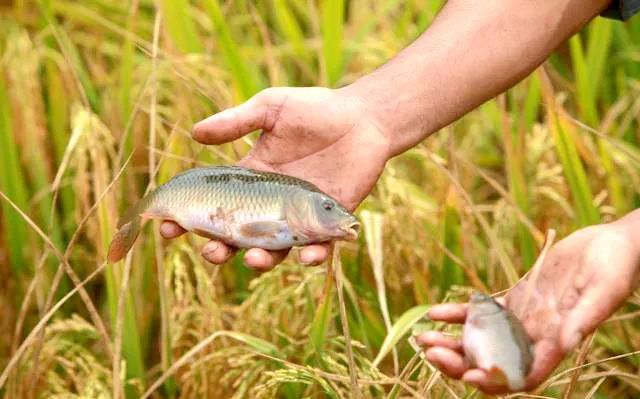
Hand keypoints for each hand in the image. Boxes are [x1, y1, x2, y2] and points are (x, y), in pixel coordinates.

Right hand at [161, 87, 389, 268]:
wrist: (363, 117)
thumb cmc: (316, 109)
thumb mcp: (271, 109)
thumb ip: (237, 122)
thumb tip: (194, 132)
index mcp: (252, 179)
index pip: (216, 204)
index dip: (191, 218)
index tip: (169, 227)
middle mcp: (272, 204)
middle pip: (239, 236)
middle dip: (220, 248)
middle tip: (210, 251)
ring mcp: (300, 216)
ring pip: (275, 249)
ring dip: (261, 260)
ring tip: (253, 258)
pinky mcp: (330, 222)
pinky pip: (320, 247)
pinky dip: (314, 256)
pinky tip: (307, 257)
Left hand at [417, 217, 639, 393]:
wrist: (610, 243)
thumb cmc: (616, 266)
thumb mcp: (604, 290)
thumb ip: (584, 318)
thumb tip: (566, 343)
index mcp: (557, 344)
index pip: (522, 376)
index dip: (496, 380)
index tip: (468, 374)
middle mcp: (536, 338)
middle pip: (493, 362)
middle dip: (461, 363)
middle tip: (431, 353)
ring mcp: (523, 320)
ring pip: (482, 341)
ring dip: (452, 343)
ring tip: (421, 338)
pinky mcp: (516, 300)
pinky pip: (482, 313)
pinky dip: (458, 315)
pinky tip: (433, 312)